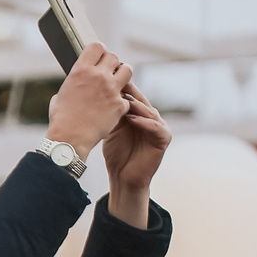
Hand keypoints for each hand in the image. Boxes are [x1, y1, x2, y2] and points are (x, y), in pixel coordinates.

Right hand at [47, 42, 133, 157]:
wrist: (69, 139)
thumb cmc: (61, 119)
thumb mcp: (61, 95)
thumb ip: (73, 83)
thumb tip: (76, 82)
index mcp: (80, 71)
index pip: (97, 47)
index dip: (98, 51)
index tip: (98, 58)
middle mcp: (98, 77)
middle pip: (114, 56)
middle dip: (111, 63)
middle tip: (107, 72)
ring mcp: (111, 90)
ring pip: (127, 70)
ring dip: (122, 75)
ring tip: (116, 83)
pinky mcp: (119, 105)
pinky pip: (126, 97)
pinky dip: (121, 102)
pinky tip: (113, 108)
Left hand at [102, 89, 170, 228]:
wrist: (123, 176)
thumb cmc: (116, 154)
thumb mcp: (111, 129)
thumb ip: (109, 113)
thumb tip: (93, 94)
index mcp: (139, 115)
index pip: (132, 97)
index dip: (121, 89)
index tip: (107, 79)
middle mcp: (151, 118)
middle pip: (141, 101)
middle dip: (130, 92)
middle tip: (118, 83)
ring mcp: (159, 127)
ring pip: (149, 112)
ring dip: (136, 106)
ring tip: (123, 100)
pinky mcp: (164, 139)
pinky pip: (155, 127)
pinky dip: (144, 122)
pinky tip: (132, 119)